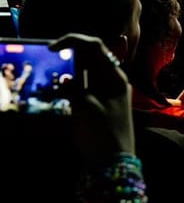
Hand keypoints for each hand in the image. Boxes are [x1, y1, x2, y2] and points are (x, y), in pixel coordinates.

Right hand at [51, 34, 134, 157]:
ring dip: (71, 67)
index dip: (75, 41)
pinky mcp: (97, 103)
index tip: (53, 47)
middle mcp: (111, 80)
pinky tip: (62, 86)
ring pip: (86, 71)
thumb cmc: (104, 133)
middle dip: (71, 52)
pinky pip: (83, 85)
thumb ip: (75, 89)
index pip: (96, 47)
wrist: (114, 161)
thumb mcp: (86, 109)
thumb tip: (65, 77)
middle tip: (51, 57)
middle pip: (91, 57)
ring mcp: (105, 91)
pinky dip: (72, 83)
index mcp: (114, 76)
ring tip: (56, 71)